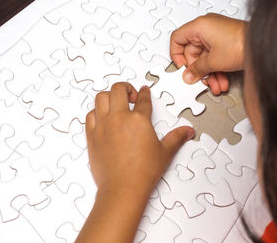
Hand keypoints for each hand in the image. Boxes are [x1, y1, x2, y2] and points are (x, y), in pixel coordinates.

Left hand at [76, 83, 193, 242]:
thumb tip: (187, 131)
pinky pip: (89, 115)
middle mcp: (119, 118)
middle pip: (118, 89)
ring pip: (100, 98)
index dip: (145, 93)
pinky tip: (102, 117)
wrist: (123, 188)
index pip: (143, 99)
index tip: (144, 91)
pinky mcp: (92, 135)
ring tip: (115, 102)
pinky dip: (95, 112)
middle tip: (131, 95)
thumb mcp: (165, 152)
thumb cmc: (143, 172)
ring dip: (108, 96)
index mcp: (139, 120)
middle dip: (126, 88)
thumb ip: (176, 138)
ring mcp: (103, 125)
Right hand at [170, 13, 247, 93]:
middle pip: (192, 51)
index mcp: (199, 26)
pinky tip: (221, 81)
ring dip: (209, 73)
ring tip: (214, 85)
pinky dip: (216, 69)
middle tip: (200, 80)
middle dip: (197, 69)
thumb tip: (188, 75)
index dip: (176, 55)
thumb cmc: (242, 44)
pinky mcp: (225, 41)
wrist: (264, 46)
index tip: (181, 67)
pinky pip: (214, 56)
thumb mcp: (213, 61)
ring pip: (204, 57)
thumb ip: (197, 69)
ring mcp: (216, 34)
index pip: (177, 38)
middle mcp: (207, 27)